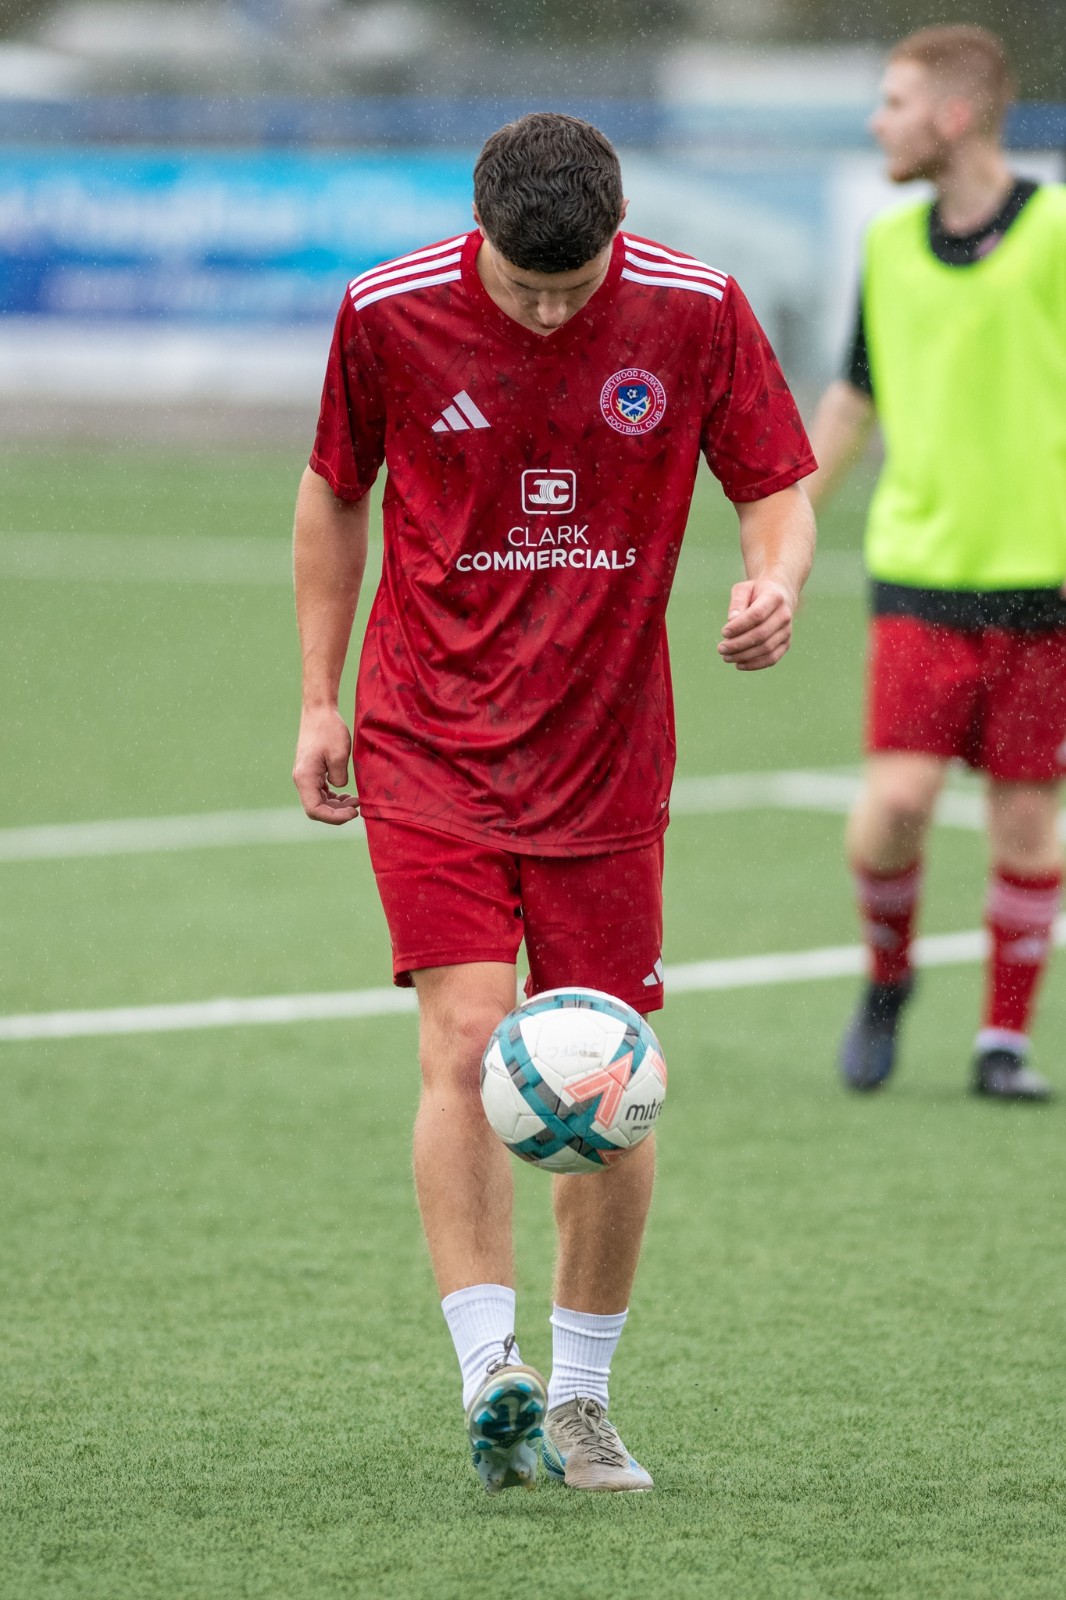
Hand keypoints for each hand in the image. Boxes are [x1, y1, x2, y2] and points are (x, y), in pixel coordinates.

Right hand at [292, 705, 360, 823]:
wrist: (319, 711)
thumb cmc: (329, 729)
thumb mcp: (339, 754)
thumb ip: (339, 776)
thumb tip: (340, 787)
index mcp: (305, 777)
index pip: (315, 810)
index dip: (334, 817)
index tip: (353, 813)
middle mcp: (301, 779)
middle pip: (316, 809)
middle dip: (337, 813)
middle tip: (357, 808)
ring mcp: (306, 776)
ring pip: (319, 802)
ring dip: (336, 806)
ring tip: (356, 801)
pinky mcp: (312, 772)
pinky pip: (321, 792)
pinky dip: (333, 796)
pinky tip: (347, 793)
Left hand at [718, 576, 795, 670]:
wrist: (780, 596)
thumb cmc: (757, 592)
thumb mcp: (744, 589)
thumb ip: (737, 602)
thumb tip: (731, 620)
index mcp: (774, 597)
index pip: (757, 615)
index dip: (739, 626)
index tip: (723, 633)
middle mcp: (784, 615)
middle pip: (761, 634)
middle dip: (738, 644)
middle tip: (721, 649)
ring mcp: (787, 631)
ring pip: (766, 649)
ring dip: (744, 656)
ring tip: (726, 657)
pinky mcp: (786, 643)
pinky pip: (772, 658)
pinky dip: (755, 664)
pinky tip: (739, 664)